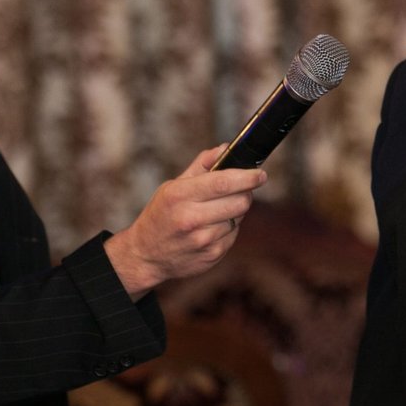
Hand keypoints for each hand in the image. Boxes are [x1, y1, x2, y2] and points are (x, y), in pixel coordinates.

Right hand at [105, 146, 266, 298]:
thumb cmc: (160, 215)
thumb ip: (200, 166)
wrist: (146, 256)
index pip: (223, 182)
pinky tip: (211, 228)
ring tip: (216, 211)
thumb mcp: (172, 187)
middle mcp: (191, 219)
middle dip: (246, 192)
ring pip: (238, 218)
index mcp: (179, 196)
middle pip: (239, 201)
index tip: (260, 174)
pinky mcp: (212, 256)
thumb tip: (225, 149)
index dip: (247, 177)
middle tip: (242, 189)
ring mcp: (203, 240)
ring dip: (235, 211)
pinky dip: (228, 228)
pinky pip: (233, 234)